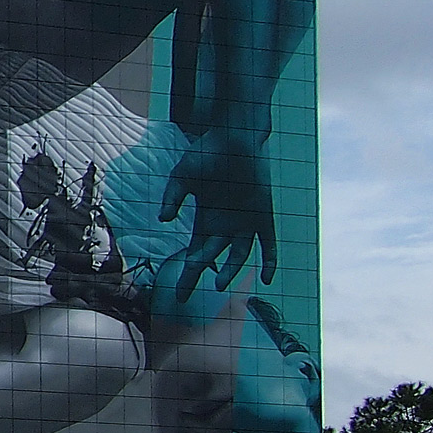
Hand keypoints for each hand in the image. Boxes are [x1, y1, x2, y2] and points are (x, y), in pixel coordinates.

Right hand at [157, 128, 276, 302]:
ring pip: (238, 255)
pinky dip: (268, 260)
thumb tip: (163, 219)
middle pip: (210, 258)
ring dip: (229, 270)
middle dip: (195, 276)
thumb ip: (172, 198)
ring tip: (218, 284)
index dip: (186, 274)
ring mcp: (246, 222)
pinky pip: (268, 243)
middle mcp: (226, 226)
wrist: (234, 136)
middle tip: (182, 295)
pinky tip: (267, 278)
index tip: (176, 294)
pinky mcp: (263, 215)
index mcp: (206, 220)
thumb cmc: (206, 153)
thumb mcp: (182, 176)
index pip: (195, 254)